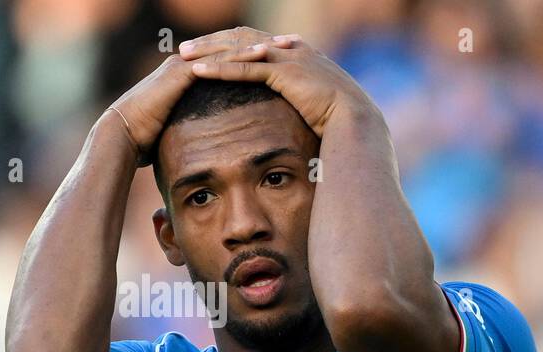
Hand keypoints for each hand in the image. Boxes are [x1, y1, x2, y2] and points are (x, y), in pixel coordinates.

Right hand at [108, 40, 268, 164]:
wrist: (125, 135)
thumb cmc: (152, 138)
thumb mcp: (186, 128)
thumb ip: (202, 127)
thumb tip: (218, 144)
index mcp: (192, 74)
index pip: (228, 59)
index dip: (254, 57)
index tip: (282, 58)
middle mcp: (189, 63)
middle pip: (231, 48)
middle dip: (261, 44)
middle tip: (290, 43)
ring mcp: (184, 65)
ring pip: (226, 49)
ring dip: (255, 46)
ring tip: (282, 45)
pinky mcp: (180, 72)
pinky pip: (216, 61)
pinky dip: (239, 56)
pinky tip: (261, 56)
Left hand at [179, 31, 373, 137]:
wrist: (359, 122)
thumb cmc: (345, 123)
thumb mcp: (322, 107)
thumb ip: (306, 102)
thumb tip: (298, 117)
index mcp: (300, 54)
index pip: (257, 42)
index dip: (231, 45)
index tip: (210, 51)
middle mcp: (292, 49)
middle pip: (243, 37)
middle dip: (212, 41)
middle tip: (185, 47)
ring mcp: (288, 58)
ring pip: (238, 48)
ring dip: (208, 50)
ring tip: (182, 55)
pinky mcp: (284, 73)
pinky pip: (244, 68)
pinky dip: (219, 68)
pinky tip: (197, 71)